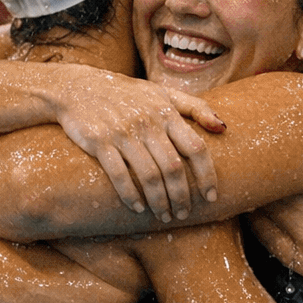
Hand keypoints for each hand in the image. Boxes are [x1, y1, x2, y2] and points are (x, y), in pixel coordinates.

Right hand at [54, 70, 223, 221]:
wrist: (78, 87)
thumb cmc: (127, 94)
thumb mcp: (162, 93)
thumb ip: (195, 107)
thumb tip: (223, 128)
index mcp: (166, 112)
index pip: (196, 147)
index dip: (207, 175)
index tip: (211, 196)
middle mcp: (148, 122)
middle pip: (173, 168)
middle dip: (181, 196)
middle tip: (184, 213)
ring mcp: (123, 132)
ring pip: (148, 175)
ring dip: (159, 201)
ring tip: (164, 215)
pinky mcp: (100, 141)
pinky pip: (119, 175)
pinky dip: (130, 195)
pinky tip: (137, 208)